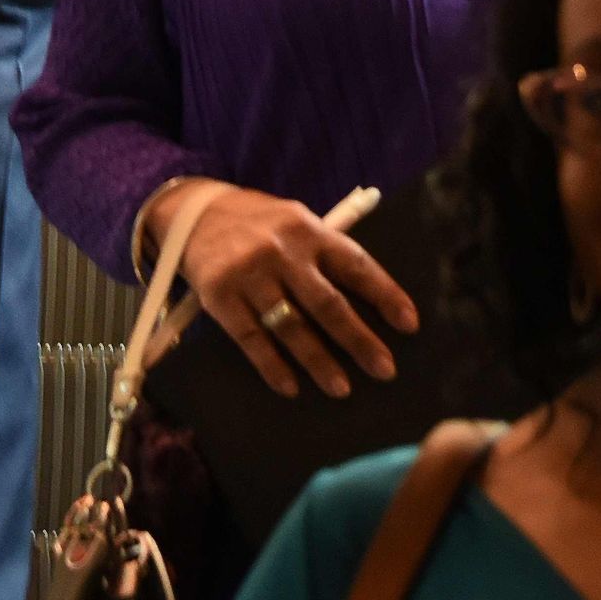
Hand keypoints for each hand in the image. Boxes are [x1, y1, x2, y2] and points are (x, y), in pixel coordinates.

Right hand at [162, 183, 418, 400]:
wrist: (191, 211)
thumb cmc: (256, 224)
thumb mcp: (293, 220)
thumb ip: (323, 252)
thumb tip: (366, 300)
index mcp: (307, 229)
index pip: (355, 264)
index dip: (385, 294)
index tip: (409, 324)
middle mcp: (281, 250)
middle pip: (328, 303)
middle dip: (359, 340)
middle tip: (384, 369)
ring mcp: (249, 273)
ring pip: (291, 326)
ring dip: (319, 361)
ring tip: (341, 389)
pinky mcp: (220, 295)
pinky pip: (251, 338)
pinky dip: (272, 365)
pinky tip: (290, 387)